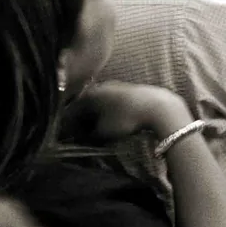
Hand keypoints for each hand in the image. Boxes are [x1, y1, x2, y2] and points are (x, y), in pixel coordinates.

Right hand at [60, 81, 192, 145]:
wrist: (158, 107)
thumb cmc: (126, 118)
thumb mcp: (102, 132)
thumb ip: (87, 135)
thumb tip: (79, 138)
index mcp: (89, 94)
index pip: (71, 112)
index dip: (67, 127)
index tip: (67, 139)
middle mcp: (99, 86)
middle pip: (84, 106)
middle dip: (80, 121)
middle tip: (79, 137)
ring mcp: (114, 86)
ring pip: (98, 104)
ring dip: (94, 117)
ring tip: (95, 132)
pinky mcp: (127, 90)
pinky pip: (110, 103)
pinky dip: (106, 113)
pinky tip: (110, 123)